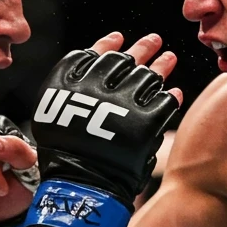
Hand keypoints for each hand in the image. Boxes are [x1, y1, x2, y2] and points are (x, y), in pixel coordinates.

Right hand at [25, 31, 181, 226]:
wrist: (82, 188)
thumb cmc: (66, 156)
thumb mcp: (52, 116)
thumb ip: (71, 87)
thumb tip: (99, 59)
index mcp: (68, 85)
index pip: (92, 55)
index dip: (107, 44)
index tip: (119, 38)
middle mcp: (94, 88)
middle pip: (123, 60)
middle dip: (141, 49)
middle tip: (154, 41)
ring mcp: (121, 104)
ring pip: (147, 76)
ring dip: (160, 66)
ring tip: (168, 58)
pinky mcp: (145, 122)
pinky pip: (164, 102)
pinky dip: (170, 97)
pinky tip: (174, 93)